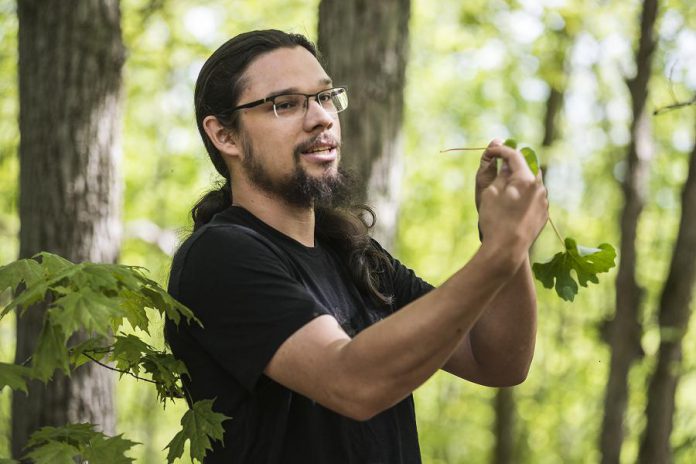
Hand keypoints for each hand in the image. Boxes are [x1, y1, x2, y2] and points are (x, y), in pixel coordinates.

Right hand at [477, 142, 547, 258]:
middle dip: (514, 166)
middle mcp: (540, 188)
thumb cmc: (495, 220)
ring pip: (532, 184)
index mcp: (526, 179)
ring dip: (520, 182)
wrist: (507, 250)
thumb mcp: (491, 192)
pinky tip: (513, 206)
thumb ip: (500, 174)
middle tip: (499, 167)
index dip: (501, 151)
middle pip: (527, 168)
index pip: (515, 155)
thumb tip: (506, 164)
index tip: (491, 152)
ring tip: (505, 190)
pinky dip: (525, 196)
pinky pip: (535, 198)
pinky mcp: (544, 215)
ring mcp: (544, 202)